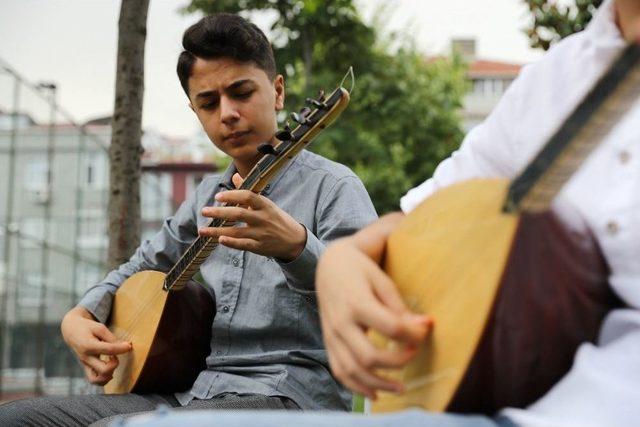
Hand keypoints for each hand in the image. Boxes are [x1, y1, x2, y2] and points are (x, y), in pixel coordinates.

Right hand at [61, 306, 131, 384]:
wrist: (71, 331)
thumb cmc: (88, 328)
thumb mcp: (100, 328)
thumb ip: (111, 338)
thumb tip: (125, 347)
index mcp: (88, 345)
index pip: (109, 350)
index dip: (122, 348)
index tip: (128, 345)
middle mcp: (86, 358)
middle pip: (104, 370)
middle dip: (115, 363)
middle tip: (116, 355)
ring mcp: (85, 365)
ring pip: (97, 380)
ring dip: (109, 374)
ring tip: (112, 363)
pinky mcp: (86, 368)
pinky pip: (94, 380)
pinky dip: (104, 379)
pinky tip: (110, 370)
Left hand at [199, 173, 306, 260]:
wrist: (294, 240)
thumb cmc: (277, 219)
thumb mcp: (267, 204)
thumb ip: (249, 192)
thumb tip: (235, 176)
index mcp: (265, 205)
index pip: (248, 196)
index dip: (232, 195)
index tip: (217, 196)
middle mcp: (263, 219)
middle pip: (239, 214)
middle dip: (219, 212)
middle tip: (204, 211)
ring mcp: (261, 233)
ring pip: (237, 231)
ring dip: (217, 231)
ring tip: (202, 230)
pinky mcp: (259, 247)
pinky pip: (243, 245)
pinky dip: (231, 243)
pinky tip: (219, 240)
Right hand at [316, 213, 432, 399]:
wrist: (329, 266)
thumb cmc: (359, 270)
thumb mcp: (381, 280)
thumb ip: (400, 306)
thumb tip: (425, 325)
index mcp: (356, 303)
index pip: (390, 328)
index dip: (413, 335)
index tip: (424, 332)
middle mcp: (341, 323)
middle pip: (370, 356)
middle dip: (398, 362)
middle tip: (414, 353)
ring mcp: (332, 336)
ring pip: (353, 370)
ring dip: (379, 384)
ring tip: (401, 388)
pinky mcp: (329, 343)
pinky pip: (340, 372)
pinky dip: (356, 387)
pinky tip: (375, 394)